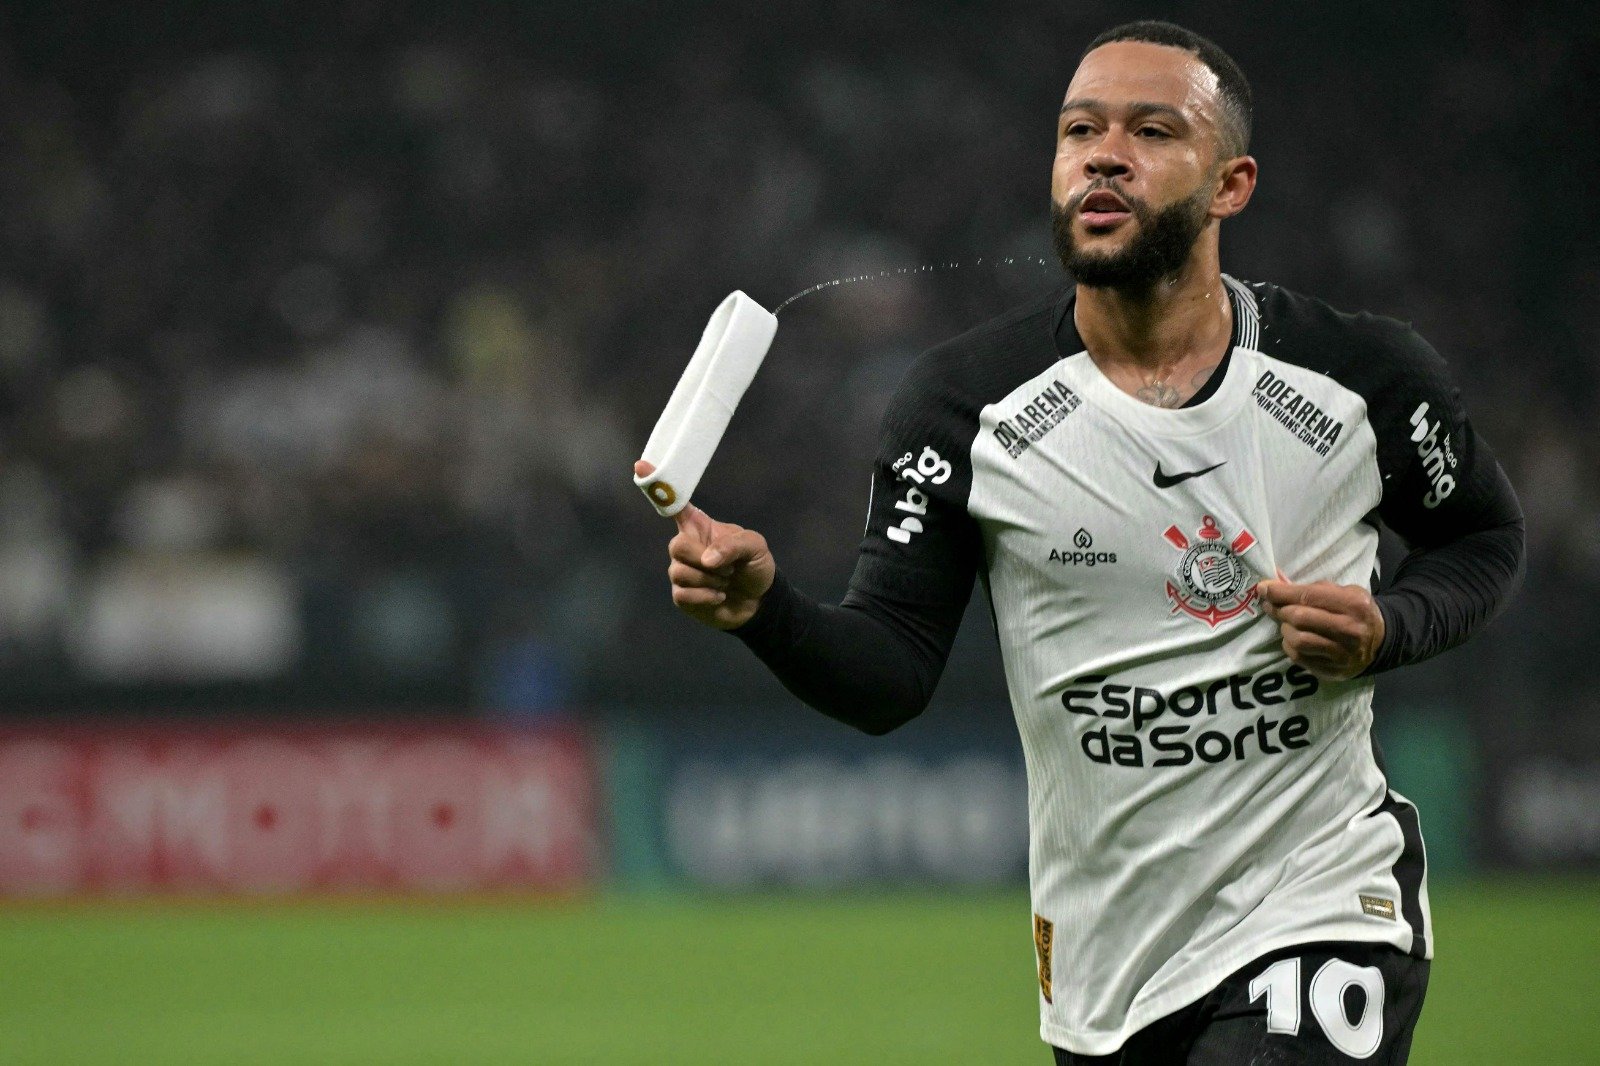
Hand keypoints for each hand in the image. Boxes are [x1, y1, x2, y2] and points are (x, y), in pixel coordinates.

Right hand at [635, 460, 775, 630]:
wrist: (759, 601)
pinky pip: (684, 594)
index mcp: (700, 527)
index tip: (640, 465)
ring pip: (680, 572)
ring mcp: (681, 570)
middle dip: (703, 559)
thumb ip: (733, 545)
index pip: (675, 505)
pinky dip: (707, 597)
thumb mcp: (755, 546)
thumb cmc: (754, 566)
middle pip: (676, 545)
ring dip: (711, 580)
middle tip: (727, 568)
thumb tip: (707, 559)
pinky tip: (719, 596)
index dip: (658, 486)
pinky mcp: (682, 595)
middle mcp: (686, 546)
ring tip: (726, 582)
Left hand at [1256, 574, 1384, 679]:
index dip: (1280, 592)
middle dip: (1280, 610)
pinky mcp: (1333, 670)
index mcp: (1353, 604)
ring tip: (1288, 624)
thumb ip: (1312, 588)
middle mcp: (1349, 629)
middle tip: (1272, 606)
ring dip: (1285, 630)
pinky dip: (1290, 646)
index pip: (1308, 596)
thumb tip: (1275, 585)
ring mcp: (1342, 653)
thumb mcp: (1344, 592)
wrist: (1380, 642)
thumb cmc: (1355, 611)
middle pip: (1299, 618)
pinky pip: (1299, 658)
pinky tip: (1294, 639)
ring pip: (1297, 640)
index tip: (1263, 588)